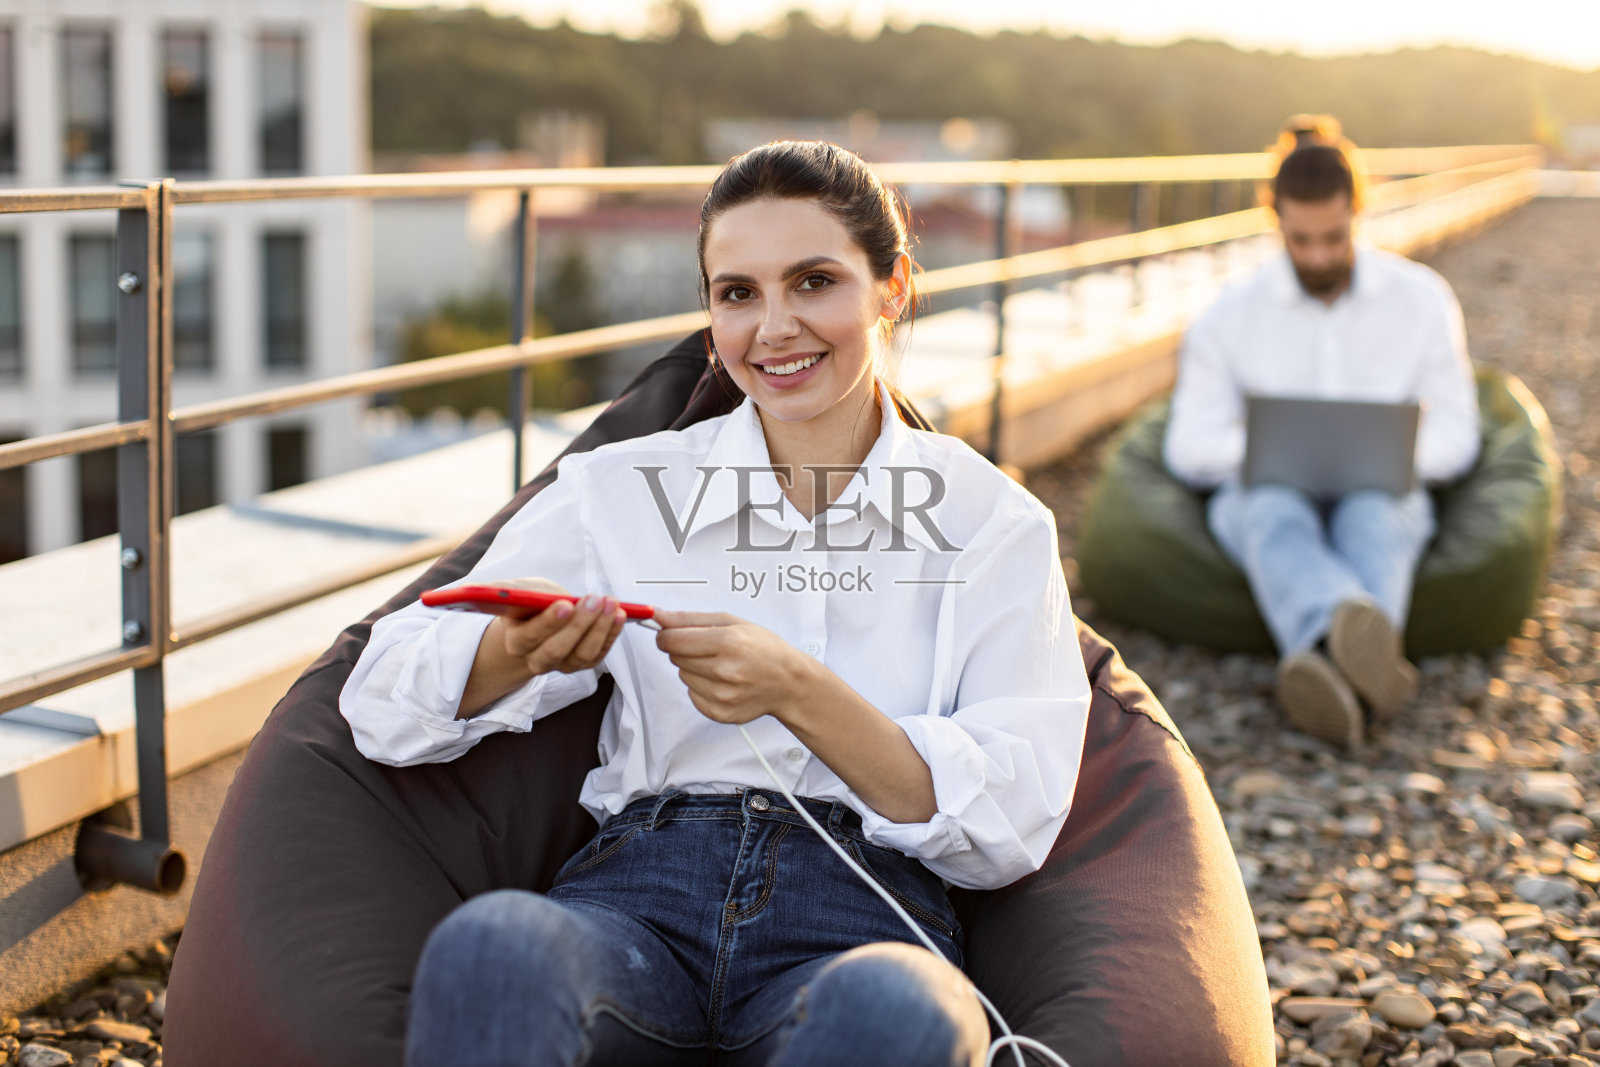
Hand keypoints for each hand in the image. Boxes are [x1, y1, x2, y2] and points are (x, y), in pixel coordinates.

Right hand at [490, 578, 626, 676]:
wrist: (539, 619)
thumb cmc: (528, 602)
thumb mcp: (516, 591)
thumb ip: (503, 591)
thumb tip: (489, 590)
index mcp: (516, 642)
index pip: (531, 636)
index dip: (549, 622)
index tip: (566, 604)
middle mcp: (536, 659)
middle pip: (557, 650)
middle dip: (579, 624)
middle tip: (595, 599)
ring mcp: (561, 665)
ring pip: (583, 654)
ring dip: (600, 628)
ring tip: (610, 603)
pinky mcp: (582, 663)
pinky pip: (599, 654)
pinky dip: (611, 634)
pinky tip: (618, 615)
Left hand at [653, 609, 819, 725]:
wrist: (789, 683)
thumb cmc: (764, 649)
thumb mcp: (733, 622)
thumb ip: (691, 619)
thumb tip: (659, 617)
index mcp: (729, 642)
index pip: (672, 640)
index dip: (666, 634)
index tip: (671, 633)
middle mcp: (725, 671)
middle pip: (675, 657)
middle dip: (685, 649)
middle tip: (709, 648)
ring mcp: (722, 695)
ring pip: (682, 675)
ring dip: (694, 668)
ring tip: (721, 666)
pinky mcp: (720, 712)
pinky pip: (692, 694)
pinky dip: (701, 687)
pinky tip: (723, 682)